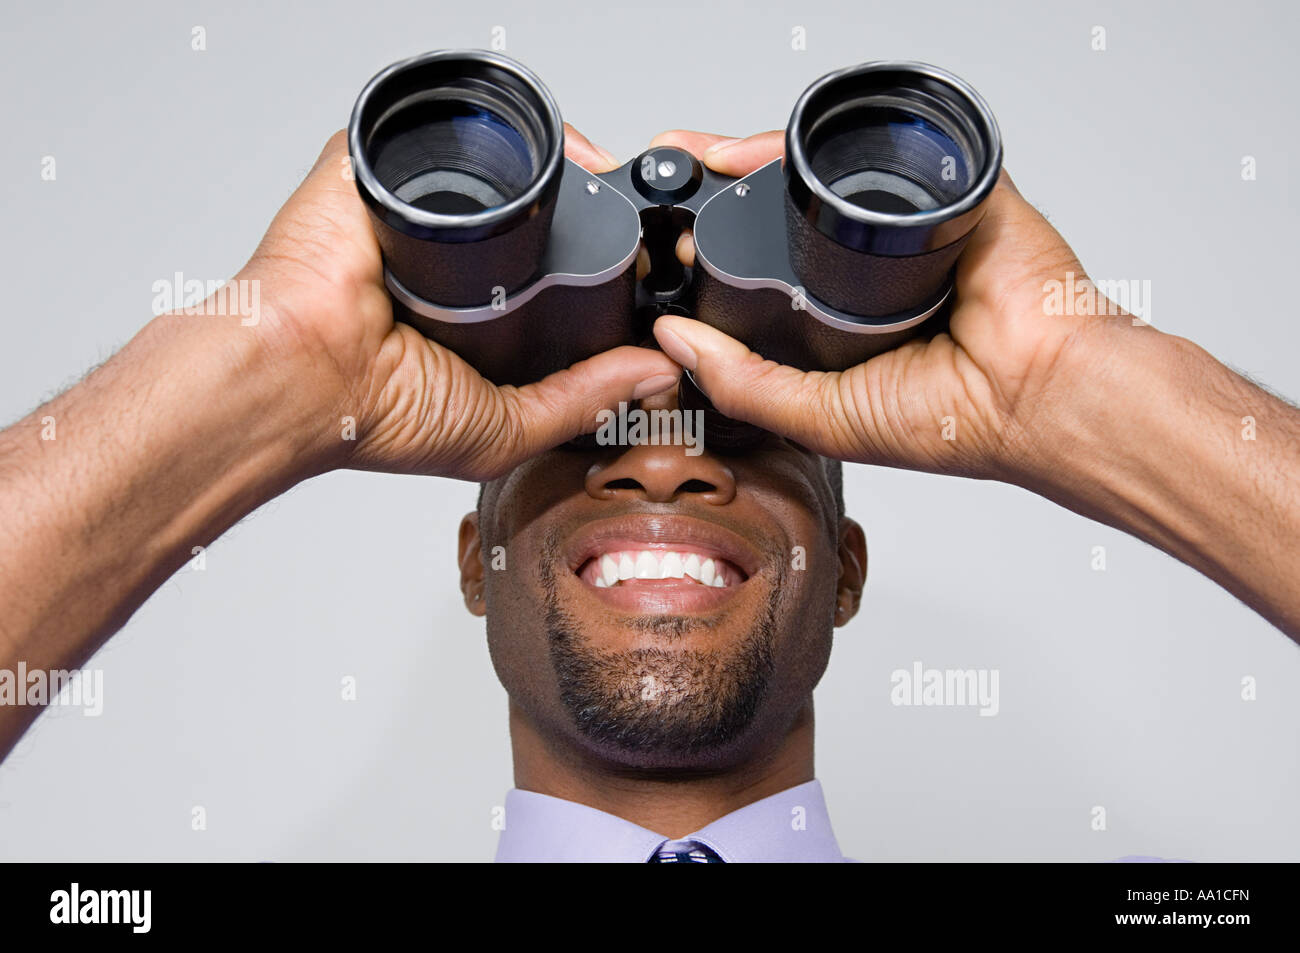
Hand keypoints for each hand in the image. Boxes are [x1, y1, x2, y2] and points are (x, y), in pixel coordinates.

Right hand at [235, 125, 677, 480]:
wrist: (302, 376)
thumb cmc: (375, 415)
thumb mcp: (506, 425)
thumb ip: (582, 398)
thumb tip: (656, 374)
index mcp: (474, 315)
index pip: (550, 274)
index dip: (600, 267)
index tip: (643, 269)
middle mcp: (448, 260)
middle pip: (534, 215)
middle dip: (586, 211)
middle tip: (629, 221)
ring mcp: (414, 210)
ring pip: (498, 166)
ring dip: (549, 169)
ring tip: (592, 186)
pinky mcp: (375, 169)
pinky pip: (436, 131)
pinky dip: (483, 136)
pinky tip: (532, 158)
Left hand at [647, 129, 1102, 482]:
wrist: (1039, 392)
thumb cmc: (959, 421)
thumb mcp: (822, 416)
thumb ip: (745, 383)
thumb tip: (673, 343)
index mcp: (842, 323)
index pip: (764, 275)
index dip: (710, 259)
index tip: (664, 250)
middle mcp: (869, 269)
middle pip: (782, 213)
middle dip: (720, 195)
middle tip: (670, 188)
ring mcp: (904, 224)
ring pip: (818, 174)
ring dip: (753, 161)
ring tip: (697, 163)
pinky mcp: (942, 186)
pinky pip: (870, 148)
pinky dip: (812, 145)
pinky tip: (760, 154)